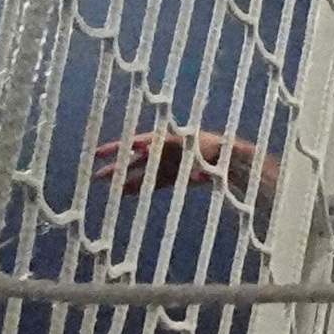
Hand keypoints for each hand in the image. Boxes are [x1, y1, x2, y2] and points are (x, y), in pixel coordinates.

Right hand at [91, 129, 265, 202]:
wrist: (237, 162)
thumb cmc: (217, 149)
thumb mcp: (194, 144)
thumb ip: (171, 145)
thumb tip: (145, 146)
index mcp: (169, 138)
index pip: (137, 142)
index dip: (118, 148)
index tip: (99, 153)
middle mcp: (167, 151)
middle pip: (137, 159)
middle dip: (118, 166)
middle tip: (97, 175)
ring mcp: (172, 164)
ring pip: (143, 173)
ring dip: (126, 180)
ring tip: (107, 187)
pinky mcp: (178, 177)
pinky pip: (155, 183)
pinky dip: (141, 188)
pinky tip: (126, 194)